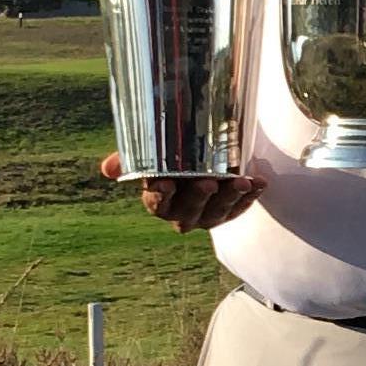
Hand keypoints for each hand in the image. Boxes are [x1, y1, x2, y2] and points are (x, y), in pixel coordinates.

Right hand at [100, 150, 257, 232]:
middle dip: (198, 199)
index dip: (160, 196)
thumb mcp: (155, 150)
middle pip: (188, 213)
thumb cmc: (173, 152)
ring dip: (229, 198)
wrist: (206, 150)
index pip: (155, 203)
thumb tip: (106, 169)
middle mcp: (181, 213)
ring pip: (216, 214)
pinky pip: (240, 208)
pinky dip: (250, 196)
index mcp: (159, 200)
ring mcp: (207, 215)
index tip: (165, 183)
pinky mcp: (229, 211)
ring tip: (241, 181)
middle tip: (208, 182)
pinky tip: (258, 182)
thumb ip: (134, 156)